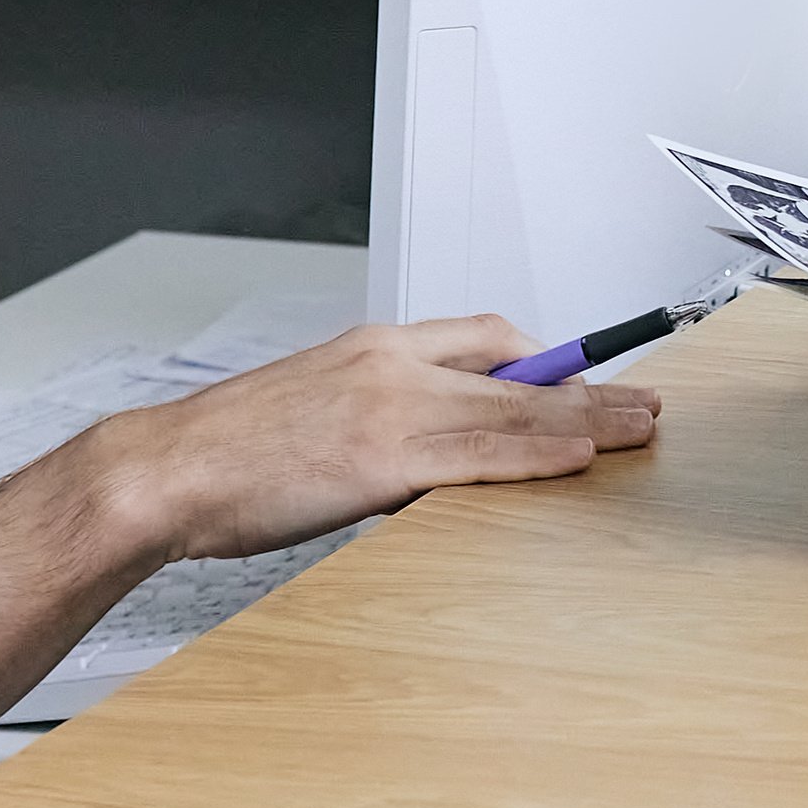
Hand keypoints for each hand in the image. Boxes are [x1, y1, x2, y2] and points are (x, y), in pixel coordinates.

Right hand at [86, 317, 658, 560]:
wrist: (162, 473)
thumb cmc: (230, 453)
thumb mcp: (316, 411)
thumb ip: (382, 418)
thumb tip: (435, 449)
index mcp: (373, 349)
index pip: (482, 335)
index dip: (546, 358)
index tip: (588, 375)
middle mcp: (389, 366)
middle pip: (515, 371)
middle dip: (590, 387)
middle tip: (646, 401)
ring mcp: (388, 410)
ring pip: (511, 411)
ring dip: (587, 420)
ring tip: (638, 429)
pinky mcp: (379, 460)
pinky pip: (479, 455)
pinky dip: (537, 455)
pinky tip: (577, 457)